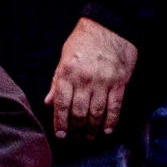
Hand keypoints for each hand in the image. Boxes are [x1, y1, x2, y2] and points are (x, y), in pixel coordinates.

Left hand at [44, 17, 138, 138]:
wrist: (109, 27)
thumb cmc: (83, 41)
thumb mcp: (64, 57)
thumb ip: (56, 81)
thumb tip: (48, 102)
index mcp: (67, 73)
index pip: (61, 104)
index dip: (60, 122)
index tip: (61, 135)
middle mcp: (84, 81)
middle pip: (78, 112)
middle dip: (76, 129)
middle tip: (75, 138)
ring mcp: (102, 83)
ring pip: (96, 113)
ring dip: (92, 128)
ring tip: (89, 136)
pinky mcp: (119, 84)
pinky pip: (114, 107)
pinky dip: (111, 121)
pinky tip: (107, 130)